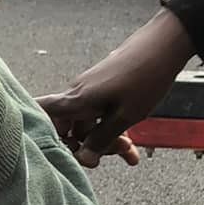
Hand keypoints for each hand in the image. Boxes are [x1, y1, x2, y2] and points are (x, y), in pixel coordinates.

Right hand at [37, 8, 196, 166]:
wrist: (166, 45)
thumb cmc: (146, 76)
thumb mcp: (126, 115)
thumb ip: (102, 139)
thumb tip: (83, 160)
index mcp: (77, 99)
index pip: (41, 111)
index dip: (38, 130)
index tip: (50, 151)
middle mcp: (78, 94)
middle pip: (67, 128)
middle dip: (86, 146)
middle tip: (111, 155)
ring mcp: (91, 93)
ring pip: (88, 124)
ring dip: (106, 140)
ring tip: (129, 152)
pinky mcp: (104, 91)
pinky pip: (101, 116)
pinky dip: (113, 129)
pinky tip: (130, 144)